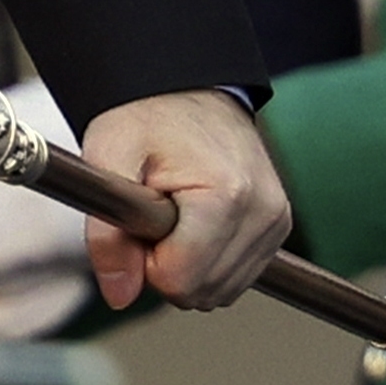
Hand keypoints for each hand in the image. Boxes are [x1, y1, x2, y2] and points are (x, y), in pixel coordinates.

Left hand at [75, 89, 287, 310]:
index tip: (142, 221)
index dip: (146, 261)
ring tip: (176, 215)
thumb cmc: (144, 118)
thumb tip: (120, 297)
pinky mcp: (279, 226)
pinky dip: (210, 262)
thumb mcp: (107, 162)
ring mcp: (276, 221)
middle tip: (155, 216)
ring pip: (221, 292)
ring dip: (189, 267)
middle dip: (167, 266)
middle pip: (202, 292)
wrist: (186, 87)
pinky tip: (197, 224)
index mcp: (225, 195)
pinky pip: (237, 277)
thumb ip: (106, 235)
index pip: (179, 281)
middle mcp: (263, 212)